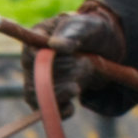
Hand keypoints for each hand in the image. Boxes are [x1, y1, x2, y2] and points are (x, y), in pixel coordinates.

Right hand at [27, 2, 137, 117]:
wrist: (106, 49)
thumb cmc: (93, 32)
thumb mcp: (87, 27)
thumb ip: (72, 32)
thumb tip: (55, 45)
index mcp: (36, 37)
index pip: (31, 55)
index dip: (49, 63)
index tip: (72, 58)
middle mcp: (33, 59)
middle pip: (34, 79)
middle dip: (62, 78)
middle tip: (82, 70)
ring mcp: (39, 78)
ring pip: (38, 96)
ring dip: (61, 94)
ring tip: (78, 86)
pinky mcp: (49, 94)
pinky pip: (46, 109)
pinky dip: (59, 111)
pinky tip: (71, 108)